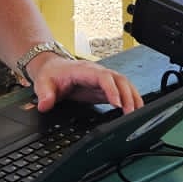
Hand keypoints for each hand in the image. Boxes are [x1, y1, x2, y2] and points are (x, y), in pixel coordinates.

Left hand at [27, 56, 141, 113]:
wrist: (53, 68)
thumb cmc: (51, 74)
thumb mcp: (43, 83)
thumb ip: (45, 94)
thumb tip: (45, 105)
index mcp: (84, 70)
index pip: (103, 77)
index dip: (112, 89)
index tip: (117, 103)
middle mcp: (97, 72)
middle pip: (119, 79)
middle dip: (128, 95)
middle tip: (131, 113)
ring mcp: (103, 79)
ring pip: (125, 84)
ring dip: (133, 97)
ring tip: (138, 113)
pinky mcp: (105, 87)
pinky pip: (122, 91)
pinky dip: (131, 99)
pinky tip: (136, 109)